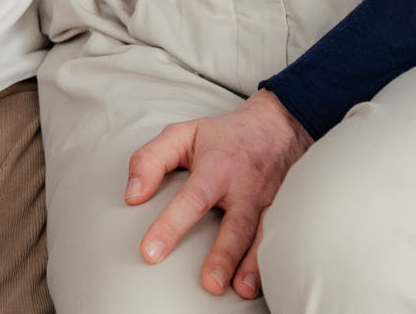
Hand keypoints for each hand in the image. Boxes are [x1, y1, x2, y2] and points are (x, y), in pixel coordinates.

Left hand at [128, 89, 313, 299]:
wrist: (277, 126)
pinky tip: (263, 283)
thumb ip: (150, 160)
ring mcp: (267, 203)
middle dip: (223, 255)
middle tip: (209, 283)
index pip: (191, 199)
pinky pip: (280, 239)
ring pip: (262, 235)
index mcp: (216, 168)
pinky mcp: (283, 213)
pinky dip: (273, 261)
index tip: (150, 252)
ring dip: (252, 264)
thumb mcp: (181, 134)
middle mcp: (245, 187)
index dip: (170, 226)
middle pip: (235, 223)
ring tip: (240, 289)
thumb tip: (132, 196)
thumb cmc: (223, 136)